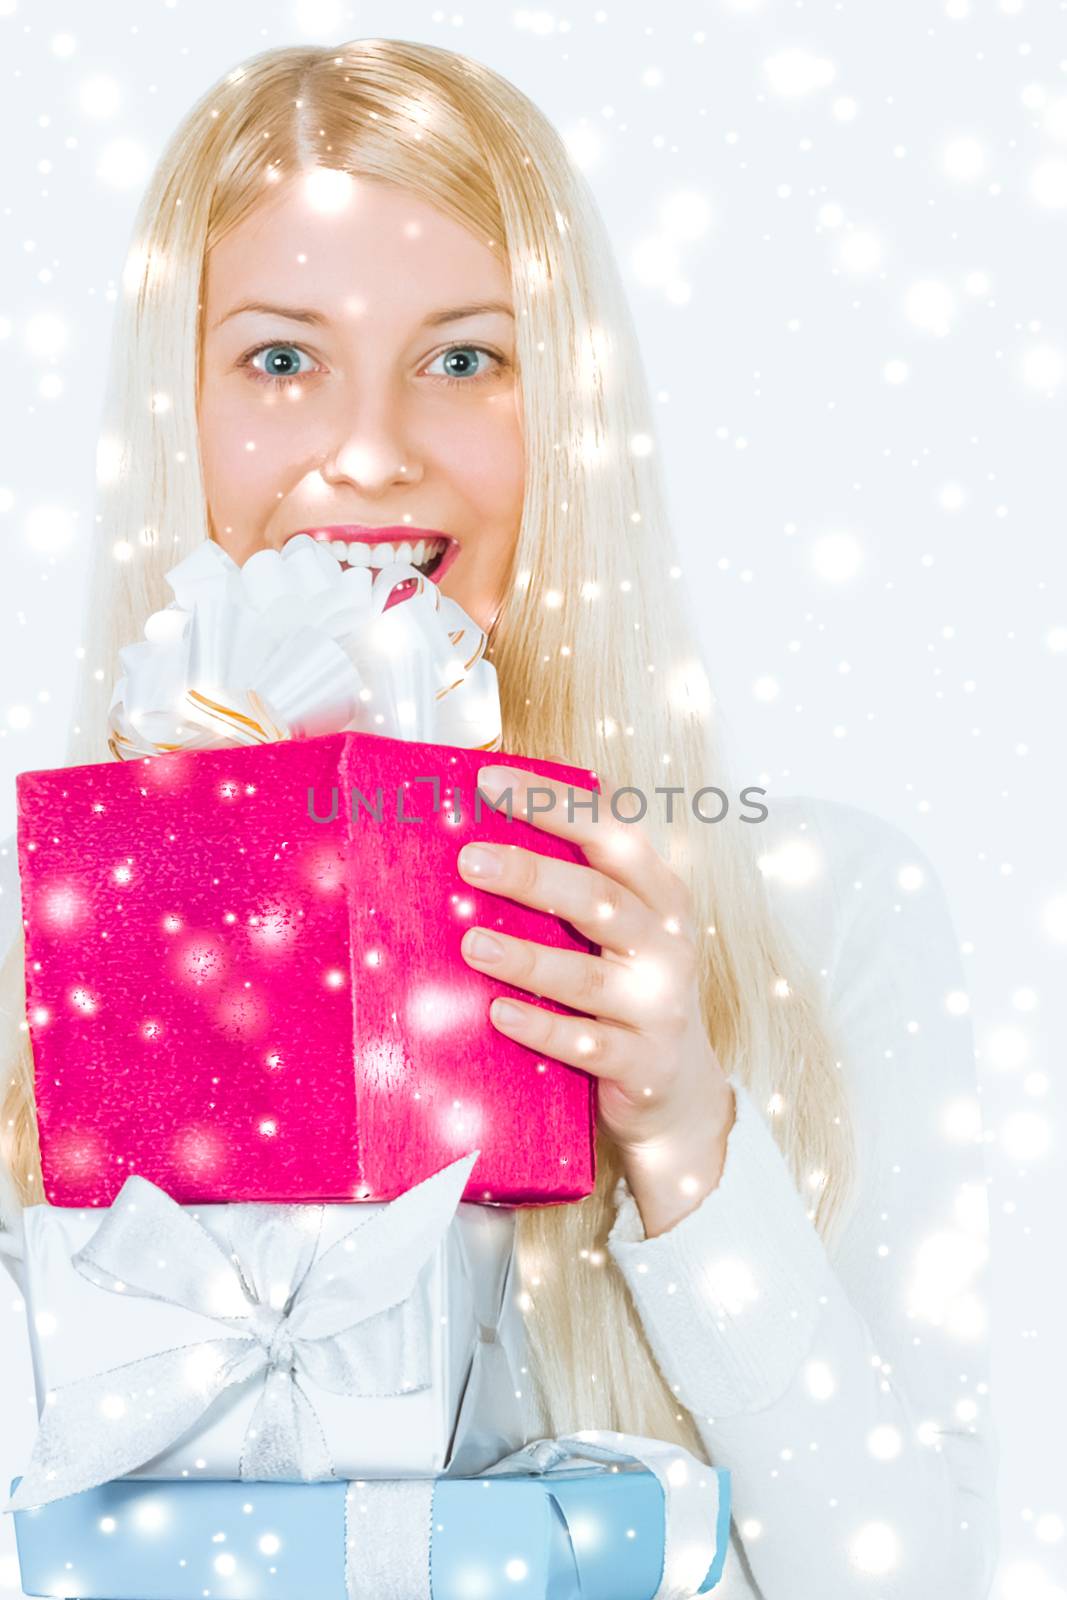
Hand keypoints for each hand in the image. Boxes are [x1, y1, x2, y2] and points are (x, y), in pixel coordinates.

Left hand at [457, 763, 736, 1234]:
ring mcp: (659, 1006)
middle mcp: (667, 943)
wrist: (679, 1087)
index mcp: (659, 894)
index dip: (554, 805)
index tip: (489, 781)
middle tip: (469, 861)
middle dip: (532, 876)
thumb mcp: (619, 926)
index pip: (611, 833)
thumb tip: (484, 817)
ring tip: (472, 942)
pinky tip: (499, 1013)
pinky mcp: (643, 1064)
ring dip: (527, 959)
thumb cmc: (626, 984)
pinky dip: (542, 1029)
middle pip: (599, 900)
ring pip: (587, 978)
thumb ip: (574, 878)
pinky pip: (587, 1045)